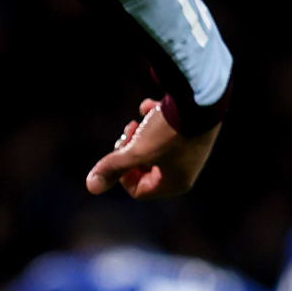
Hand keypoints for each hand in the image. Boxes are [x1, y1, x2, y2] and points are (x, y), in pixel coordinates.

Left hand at [87, 97, 217, 198]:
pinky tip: (149, 106)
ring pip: (154, 147)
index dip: (120, 174)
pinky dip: (154, 119)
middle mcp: (186, 169)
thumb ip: (113, 168)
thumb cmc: (168, 132)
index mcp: (176, 183)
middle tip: (127, 133)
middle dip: (130, 151)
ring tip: (137, 121)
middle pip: (145, 168)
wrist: (199, 100)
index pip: (138, 190)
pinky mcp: (193, 129)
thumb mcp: (136, 151)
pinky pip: (167, 130)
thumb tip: (91, 186)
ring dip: (140, 134)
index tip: (118, 154)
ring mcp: (191, 149)